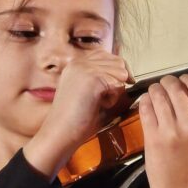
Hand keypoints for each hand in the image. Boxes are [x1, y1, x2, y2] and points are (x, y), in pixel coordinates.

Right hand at [24, 49, 131, 176]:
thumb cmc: (75, 118)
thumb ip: (102, 77)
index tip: (119, 84)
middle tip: (103, 98)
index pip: (108, 55)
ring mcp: (85, 68)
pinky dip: (113, 99)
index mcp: (76, 63)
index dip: (117, 70)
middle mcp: (80, 61)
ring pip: (120, 73)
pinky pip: (118, 85)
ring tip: (98, 102)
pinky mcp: (93, 78)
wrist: (60, 132)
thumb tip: (127, 73)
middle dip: (118, 80)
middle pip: (118, 62)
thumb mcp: (87, 90)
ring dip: (115, 90)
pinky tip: (98, 106)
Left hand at [141, 75, 187, 187]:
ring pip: (158, 95)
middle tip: (168, 83)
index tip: (185, 80)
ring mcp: (170, 132)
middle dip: (169, 81)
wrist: (180, 187)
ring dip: (155, 88)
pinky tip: (149, 101)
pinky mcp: (152, 137)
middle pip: (176, 88)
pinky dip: (145, 100)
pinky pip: (146, 108)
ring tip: (157, 90)